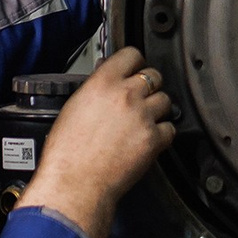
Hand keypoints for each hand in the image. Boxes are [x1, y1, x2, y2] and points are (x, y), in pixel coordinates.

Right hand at [20, 48, 174, 237]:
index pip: (131, 54)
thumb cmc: (67, 152)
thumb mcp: (74, 107)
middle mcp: (126, 95)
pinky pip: (170, 128)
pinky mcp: (154, 139)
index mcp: (103, 82)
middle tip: (140, 97)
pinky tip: (149, 138)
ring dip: (157, 108)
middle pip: (154, 75)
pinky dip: (163, 133)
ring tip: (144, 120)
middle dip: (148, 85)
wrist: (75, 183)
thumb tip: (106, 80)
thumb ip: (95, 89)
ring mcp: (143, 116)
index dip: (134, 62)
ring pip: (165, 100)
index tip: (134, 68)